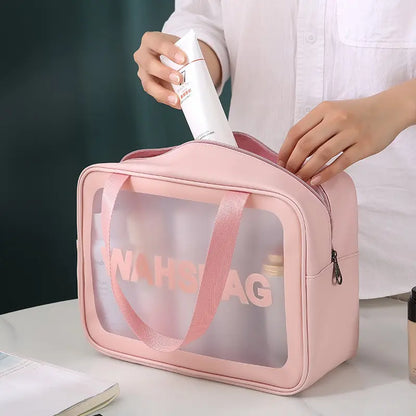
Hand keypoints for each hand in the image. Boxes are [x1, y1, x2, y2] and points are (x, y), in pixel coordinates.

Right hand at [133, 31, 186, 108]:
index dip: (170, 51)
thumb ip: (187, 55)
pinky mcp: (148, 86)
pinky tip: (178, 103)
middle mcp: (142, 56)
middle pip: (149, 65)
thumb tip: (198, 73)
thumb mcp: (182, 47)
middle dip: (165, 72)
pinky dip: (167, 99)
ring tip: (176, 99)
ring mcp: (143, 72)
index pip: (158, 44)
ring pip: (148, 84)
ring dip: (162, 92)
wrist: (176, 58)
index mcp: (150, 40)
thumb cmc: (179, 51)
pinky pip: (155, 95)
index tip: (183, 59)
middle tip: (179, 79)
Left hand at [277, 82, 415, 185]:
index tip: (280, 163)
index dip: (285, 150)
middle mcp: (336, 118)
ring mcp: (351, 132)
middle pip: (306, 144)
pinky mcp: (364, 146)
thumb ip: (314, 128)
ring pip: (322, 154)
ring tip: (299, 181)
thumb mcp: (332, 112)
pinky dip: (325, 174)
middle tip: (288, 175)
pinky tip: (315, 181)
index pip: (296, 131)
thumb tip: (293, 153)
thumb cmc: (355, 114)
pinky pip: (340, 163)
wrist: (390, 109)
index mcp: (324, 110)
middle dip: (293, 162)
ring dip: (307, 170)